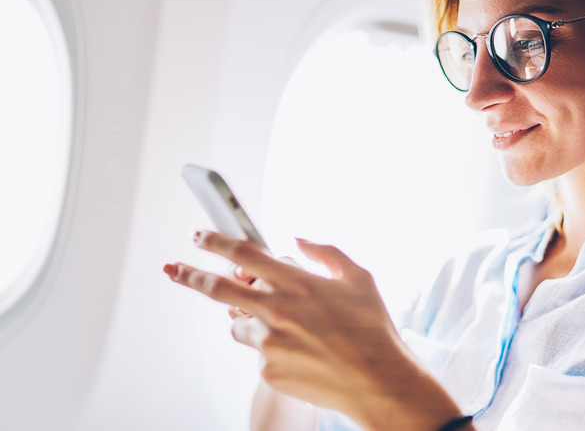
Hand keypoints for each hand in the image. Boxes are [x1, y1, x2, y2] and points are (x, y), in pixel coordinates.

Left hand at [163, 232, 462, 429]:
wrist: (378, 381)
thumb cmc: (373, 330)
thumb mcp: (359, 278)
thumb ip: (326, 254)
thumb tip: (299, 242)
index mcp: (297, 282)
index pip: (243, 254)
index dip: (215, 241)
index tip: (200, 236)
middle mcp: (278, 309)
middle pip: (218, 288)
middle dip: (190, 274)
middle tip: (175, 269)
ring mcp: (270, 342)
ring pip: (238, 325)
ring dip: (249, 321)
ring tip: (283, 327)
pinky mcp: (268, 369)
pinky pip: (258, 353)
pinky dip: (272, 348)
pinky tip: (301, 352)